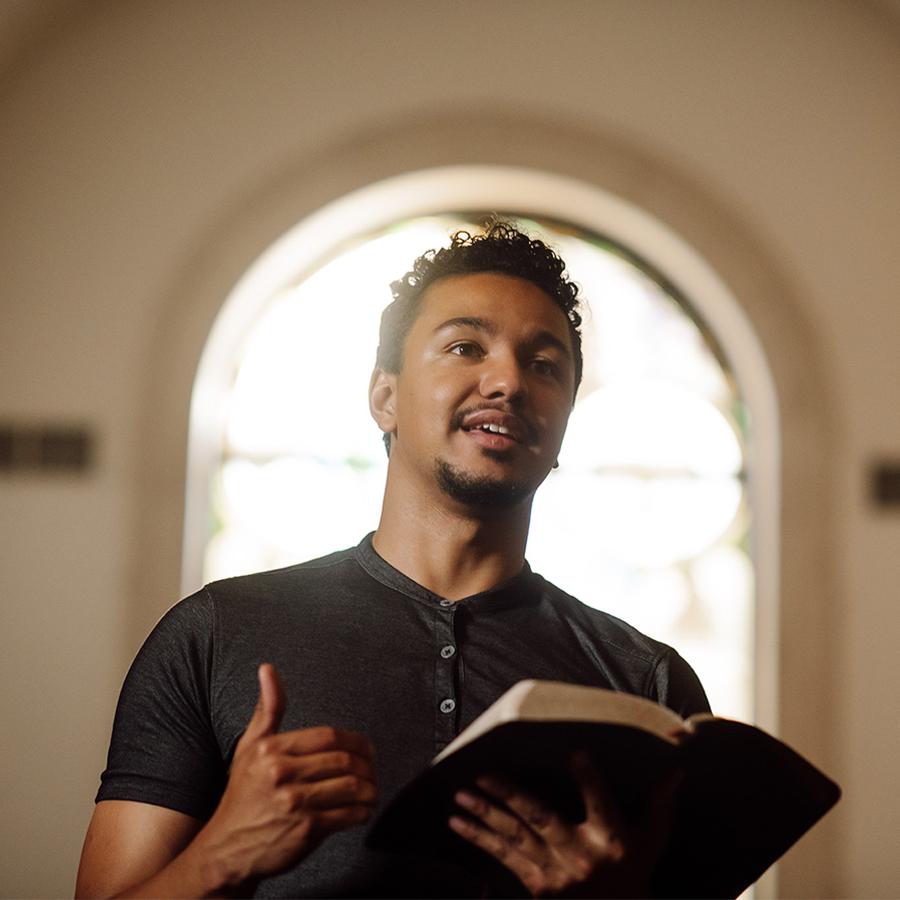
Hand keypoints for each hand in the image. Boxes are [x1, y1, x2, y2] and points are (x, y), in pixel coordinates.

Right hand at [190, 663, 376, 890]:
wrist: (226, 850)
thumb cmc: (243, 795)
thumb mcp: (249, 747)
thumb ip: (267, 709)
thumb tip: (268, 669)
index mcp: (271, 750)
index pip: (328, 736)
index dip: (355, 741)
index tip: (366, 749)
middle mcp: (281, 774)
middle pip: (343, 760)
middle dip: (367, 765)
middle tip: (372, 770)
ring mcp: (294, 803)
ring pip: (351, 787)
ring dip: (370, 789)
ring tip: (371, 791)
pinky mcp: (306, 830)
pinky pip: (348, 815)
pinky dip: (363, 812)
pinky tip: (363, 810)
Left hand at [448, 752, 679, 897]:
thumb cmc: (635, 875)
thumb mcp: (652, 842)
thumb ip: (659, 804)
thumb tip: (677, 769)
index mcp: (612, 841)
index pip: (600, 802)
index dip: (589, 778)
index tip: (574, 751)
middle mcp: (582, 857)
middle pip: (541, 817)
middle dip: (509, 794)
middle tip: (481, 773)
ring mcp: (557, 874)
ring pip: (516, 837)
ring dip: (485, 814)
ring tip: (460, 794)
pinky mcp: (538, 887)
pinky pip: (504, 858)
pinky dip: (480, 838)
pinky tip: (457, 822)